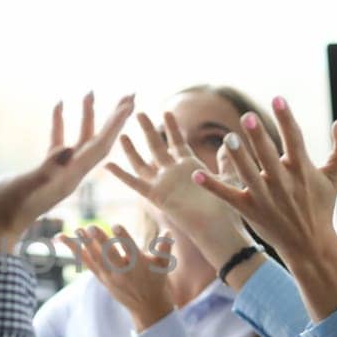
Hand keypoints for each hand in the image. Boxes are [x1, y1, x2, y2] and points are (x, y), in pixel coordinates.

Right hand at [0, 93, 134, 250]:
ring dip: (88, 116)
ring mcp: (59, 172)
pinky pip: (58, 142)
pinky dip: (60, 123)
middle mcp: (71, 174)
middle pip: (100, 142)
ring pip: (81, 140)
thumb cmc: (5, 208)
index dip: (115, 125)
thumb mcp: (24, 186)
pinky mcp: (46, 171)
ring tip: (90, 92)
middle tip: (129, 95)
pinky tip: (59, 104)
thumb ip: (46, 170)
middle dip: (114, 119)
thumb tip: (68, 148)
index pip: (100, 147)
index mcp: (70, 177)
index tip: (128, 104)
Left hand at [60, 225, 175, 331]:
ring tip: (76, 230)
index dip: (123, 238)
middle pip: (109, 255)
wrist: (147, 307)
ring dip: (84, 244)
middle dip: (100, 242)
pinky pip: (87, 263)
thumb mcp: (164, 265)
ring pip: (95, 258)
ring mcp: (110, 276)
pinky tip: (64, 239)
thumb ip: (164, 248)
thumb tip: (167, 231)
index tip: (116, 225)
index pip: (131, 250)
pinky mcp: (101, 278)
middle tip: (90, 227)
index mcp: (139, 266)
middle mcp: (123, 272)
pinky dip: (75, 251)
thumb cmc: (157, 280)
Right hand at [106, 110, 251, 266]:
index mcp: (190, 167)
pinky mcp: (157, 196)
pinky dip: (121, 175)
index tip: (166, 111)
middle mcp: (173, 173)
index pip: (177, 142)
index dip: (172, 127)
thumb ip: (226, 160)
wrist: (219, 226)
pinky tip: (107, 165)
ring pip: (143, 162)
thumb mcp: (228, 177)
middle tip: (139, 112)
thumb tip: (229, 142)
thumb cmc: (227, 205)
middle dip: (148, 129)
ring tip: (122, 134)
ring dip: (132, 149)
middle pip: (157, 147)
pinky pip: (135, 183)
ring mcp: (164, 184)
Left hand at [194, 96, 336, 317]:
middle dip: (258, 137)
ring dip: (237, 157)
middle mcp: (283, 183)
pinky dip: (212, 186)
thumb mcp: (335, 177)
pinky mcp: (249, 210)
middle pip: (268, 156)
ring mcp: (264, 197)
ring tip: (227, 138)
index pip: (294, 140)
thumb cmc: (320, 206)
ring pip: (248, 174)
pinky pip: (227, 195)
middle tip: (247, 117)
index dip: (286, 119)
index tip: (277, 99)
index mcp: (302, 170)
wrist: (309, 244)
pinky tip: (196, 173)